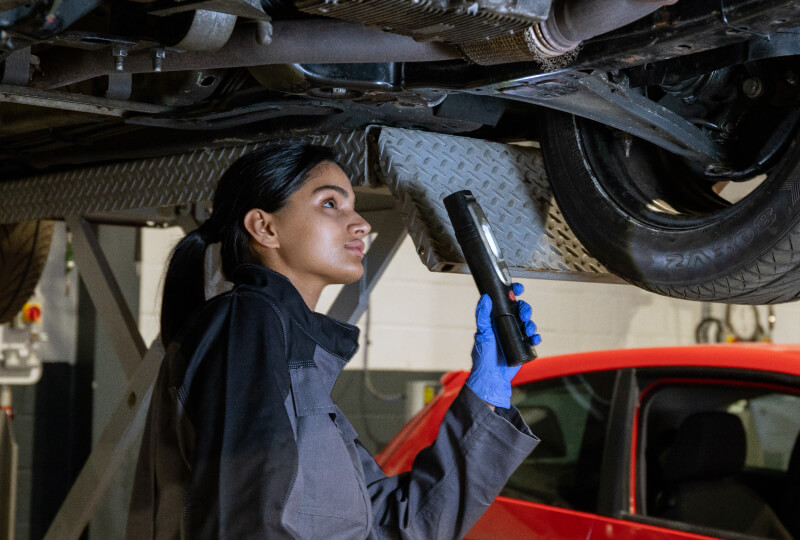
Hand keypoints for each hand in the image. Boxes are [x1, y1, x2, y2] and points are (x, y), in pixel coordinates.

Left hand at [465, 283, 540, 408]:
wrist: (491, 378)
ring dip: (531, 323)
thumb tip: (484, 298)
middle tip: (523, 315)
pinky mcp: (522, 347)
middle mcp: (505, 325)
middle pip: (520, 310)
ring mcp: (515, 336)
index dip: (513, 292)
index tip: (518, 288)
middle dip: (525, 309)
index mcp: (495, 320)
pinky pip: (533, 339)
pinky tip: (534, 339)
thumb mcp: (482, 334)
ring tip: (528, 330)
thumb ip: (482, 316)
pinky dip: (536, 337)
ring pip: (528, 323)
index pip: (505, 301)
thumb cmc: (483, 357)